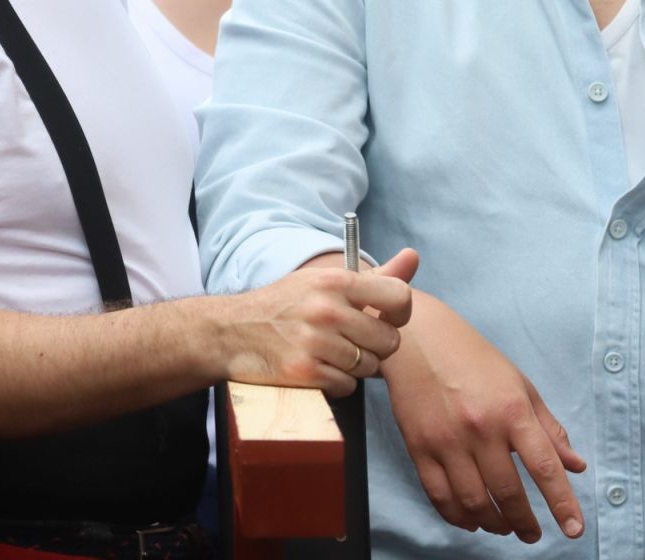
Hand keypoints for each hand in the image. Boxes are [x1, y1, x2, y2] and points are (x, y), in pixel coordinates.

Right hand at [217, 248, 418, 395]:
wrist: (231, 332)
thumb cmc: (282, 305)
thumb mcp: (321, 281)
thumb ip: (374, 276)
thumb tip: (414, 257)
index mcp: (334, 282)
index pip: (399, 297)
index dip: (398, 314)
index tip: (383, 318)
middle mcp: (327, 310)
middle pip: (389, 341)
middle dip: (374, 345)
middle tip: (349, 340)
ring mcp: (315, 343)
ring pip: (369, 366)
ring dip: (354, 366)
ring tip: (328, 353)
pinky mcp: (305, 373)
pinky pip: (348, 386)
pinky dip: (336, 382)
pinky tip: (316, 368)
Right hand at [382, 291, 586, 542]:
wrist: (415, 338)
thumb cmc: (472, 358)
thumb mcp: (520, 385)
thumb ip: (549, 428)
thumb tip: (576, 466)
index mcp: (512, 410)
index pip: (545, 468)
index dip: (563, 504)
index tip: (574, 529)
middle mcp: (480, 428)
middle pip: (508, 493)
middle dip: (524, 523)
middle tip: (532, 534)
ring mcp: (446, 439)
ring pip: (473, 501)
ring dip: (493, 524)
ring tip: (502, 528)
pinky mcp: (418, 446)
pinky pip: (438, 494)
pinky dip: (456, 516)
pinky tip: (469, 520)